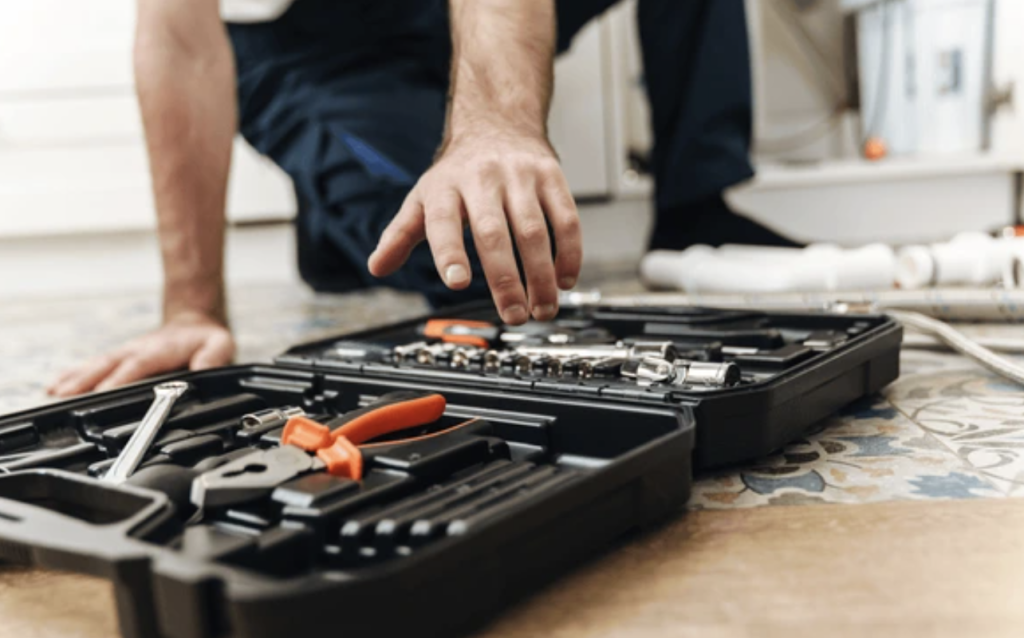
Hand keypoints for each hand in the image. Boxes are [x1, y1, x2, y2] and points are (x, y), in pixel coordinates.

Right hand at [47, 312, 234, 396]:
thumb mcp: (220, 345)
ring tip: (51, 393)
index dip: (118, 379)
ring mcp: (124, 353)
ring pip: (94, 366)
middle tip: (61, 397)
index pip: (135, 366)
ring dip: (72, 379)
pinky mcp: (118, 357)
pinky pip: (92, 365)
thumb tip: (204, 368)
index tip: (99, 393)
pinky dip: (72, 374)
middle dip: (84, 381)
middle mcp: (136, 350)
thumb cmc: (204, 337)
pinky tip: (54, 386)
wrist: (194, 321)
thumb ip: (214, 356)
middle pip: (106, 366)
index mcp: (158, 350)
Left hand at [368, 128, 581, 324]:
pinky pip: (566, 218)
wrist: (498, 124)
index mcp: (445, 187)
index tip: (457, 283)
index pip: (443, 221)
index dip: (449, 252)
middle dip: (505, 280)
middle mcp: (481, 179)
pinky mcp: (551, 176)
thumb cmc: (459, 173)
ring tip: (541, 308)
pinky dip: (569, 252)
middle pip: (493, 233)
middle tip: (514, 316)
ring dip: (541, 275)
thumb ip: (400, 235)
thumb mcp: (423, 198)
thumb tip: (377, 267)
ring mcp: (519, 176)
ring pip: (534, 230)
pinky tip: (565, 279)